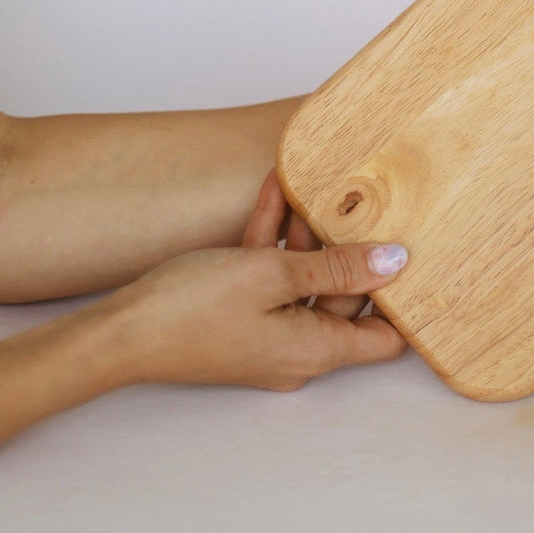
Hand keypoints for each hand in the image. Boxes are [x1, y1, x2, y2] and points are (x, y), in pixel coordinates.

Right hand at [113, 171, 408, 390]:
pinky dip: (275, 239)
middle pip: (345, 297)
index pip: (385, 338)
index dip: (404, 301)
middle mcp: (298, 349)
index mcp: (316, 350)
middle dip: (347, 246)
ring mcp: (269, 332)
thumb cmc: (190, 311)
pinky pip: (271, 275)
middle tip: (359, 200)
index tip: (417, 257)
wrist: (116, 333)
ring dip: (306, 231)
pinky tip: (276, 189)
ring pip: (305, 277)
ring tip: (315, 182)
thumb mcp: (274, 277)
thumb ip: (338, 267)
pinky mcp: (242, 315)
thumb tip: (396, 261)